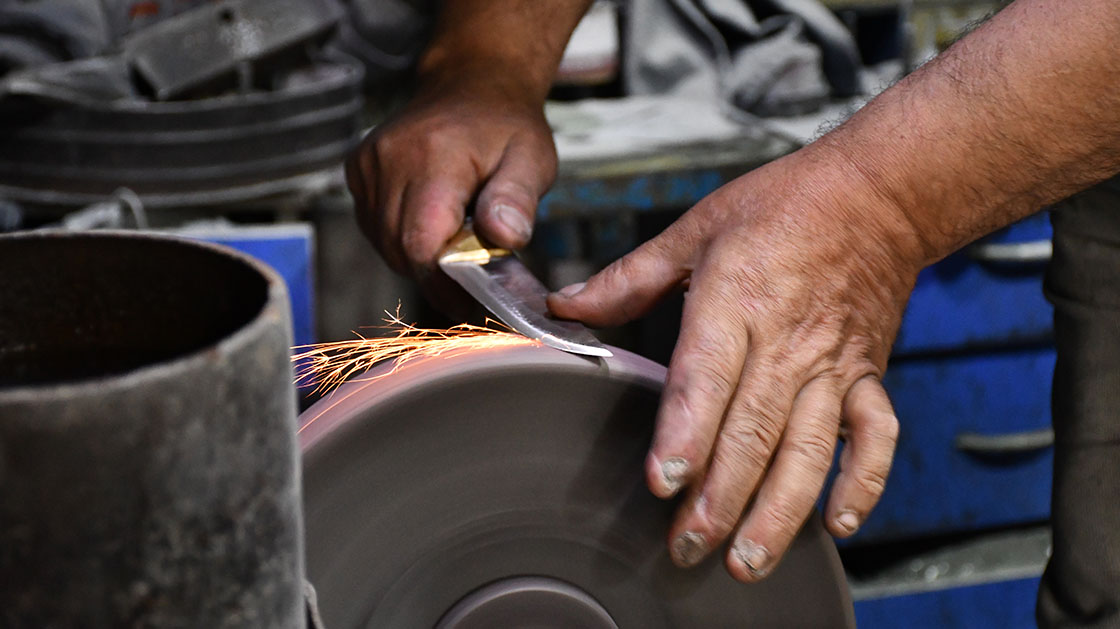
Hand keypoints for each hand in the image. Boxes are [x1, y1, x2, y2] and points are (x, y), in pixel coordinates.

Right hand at [345, 71, 556, 279]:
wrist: (472, 83)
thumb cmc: (505, 125)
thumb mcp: (532, 159)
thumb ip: (517, 200)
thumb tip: (505, 237)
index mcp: (435, 156)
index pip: (421, 243)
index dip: (445, 281)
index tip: (471, 299)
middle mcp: (391, 158)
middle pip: (400, 250)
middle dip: (436, 270)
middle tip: (472, 266)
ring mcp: (369, 163)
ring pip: (384, 242)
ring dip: (418, 254)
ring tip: (454, 233)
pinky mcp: (358, 169)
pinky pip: (373, 225)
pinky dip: (401, 234)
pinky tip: (430, 217)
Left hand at [548, 146, 922, 580]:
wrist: (876, 194)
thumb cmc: (785, 206)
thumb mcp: (697, 228)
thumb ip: (630, 277)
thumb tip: (567, 306)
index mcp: (738, 300)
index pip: (707, 378)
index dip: (686, 433)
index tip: (663, 480)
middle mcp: (787, 341)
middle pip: (752, 431)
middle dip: (720, 497)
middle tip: (687, 546)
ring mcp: (832, 364)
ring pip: (808, 448)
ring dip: (780, 509)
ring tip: (748, 558)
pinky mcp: (868, 374)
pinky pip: (875, 437)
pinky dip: (861, 482)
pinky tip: (836, 523)